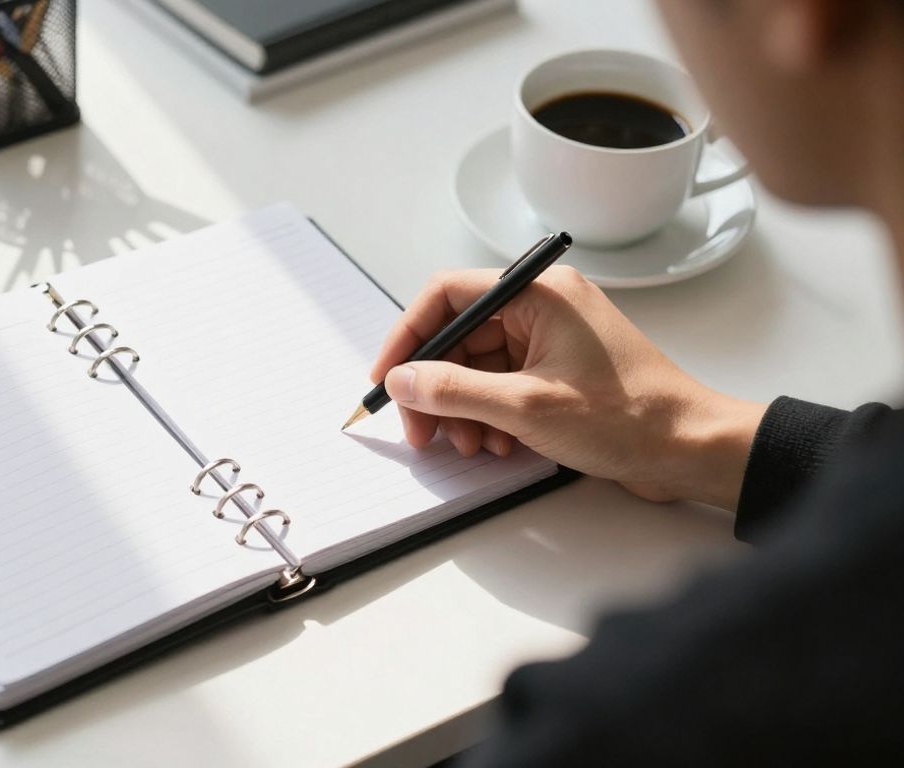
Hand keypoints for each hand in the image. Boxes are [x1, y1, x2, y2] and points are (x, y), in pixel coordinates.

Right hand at [371, 267, 765, 508]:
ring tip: (469, 445)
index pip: (447, 295)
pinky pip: (502, 385)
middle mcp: (543, 307)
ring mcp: (551, 340)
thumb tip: (403, 379)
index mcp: (538, 293)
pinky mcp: (558, 372)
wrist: (690, 449)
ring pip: (477, 366)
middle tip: (421, 431)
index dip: (408, 336)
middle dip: (434, 386)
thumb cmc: (629, 418)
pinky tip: (498, 444)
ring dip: (462, 408)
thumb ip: (453, 390)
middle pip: (458, 337)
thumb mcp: (525, 407)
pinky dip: (489, 415)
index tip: (386, 378)